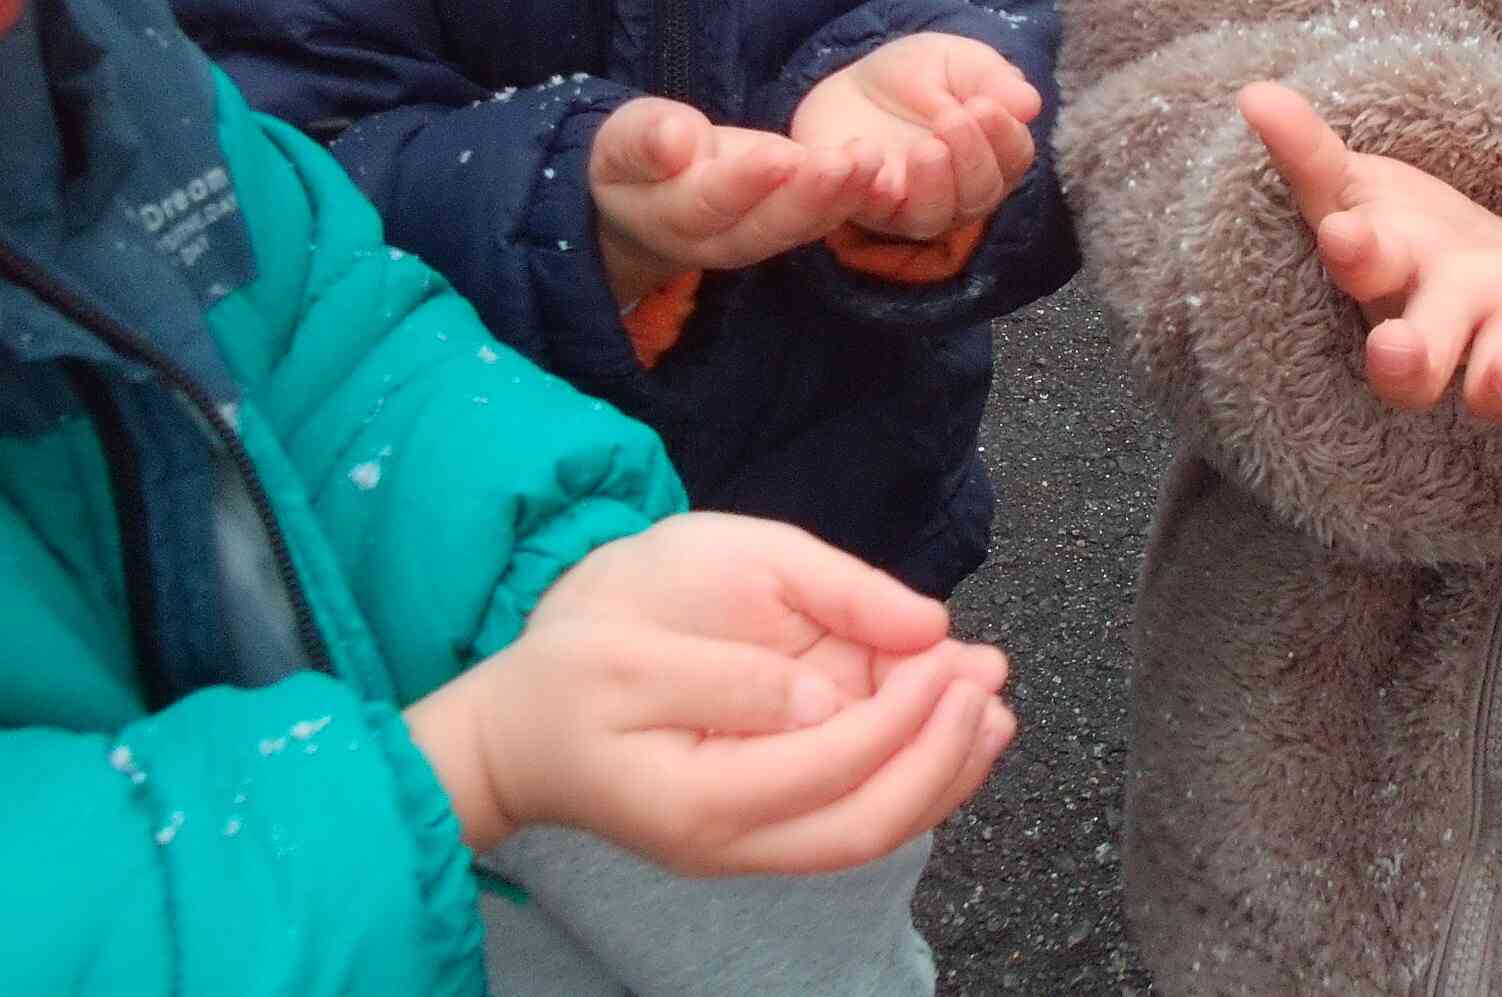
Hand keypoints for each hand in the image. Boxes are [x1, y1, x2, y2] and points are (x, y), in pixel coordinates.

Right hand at [408, 515, 1016, 874]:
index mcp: (702, 797)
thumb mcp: (629, 655)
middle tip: (992, 682)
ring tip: (993, 710)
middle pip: (866, 821)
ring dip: (938, 772)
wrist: (507, 741)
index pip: (834, 762)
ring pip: (864, 831)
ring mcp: (742, 846)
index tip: (950, 654)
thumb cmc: (559, 683)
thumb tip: (832, 698)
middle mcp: (731, 842)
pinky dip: (905, 779)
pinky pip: (845, 817)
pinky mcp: (750, 826)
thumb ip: (734, 677)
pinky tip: (940, 735)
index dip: (904, 712)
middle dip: (942, 754)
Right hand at [590, 98, 883, 306]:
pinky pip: (822, 217)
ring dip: (842, 196)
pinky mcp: (787, 221)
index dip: (747, 182)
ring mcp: (758, 235)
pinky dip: (854, 197)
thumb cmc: (631, 159)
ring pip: (802, 226)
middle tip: (848, 161)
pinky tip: (884, 170)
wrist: (643, 198)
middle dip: (811, 195)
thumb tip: (675, 141)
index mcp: (672, 217)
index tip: (781, 156)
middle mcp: (720, 239)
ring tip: (872, 159)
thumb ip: (644, 141)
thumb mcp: (621, 141)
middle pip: (768, 226)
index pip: (711, 202)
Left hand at [790, 34, 1040, 241]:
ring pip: (932, 217)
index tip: (985, 105)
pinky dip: (871, 190)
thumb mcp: (955, 61)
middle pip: (978, 195)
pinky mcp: (864, 207)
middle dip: (971, 159)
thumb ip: (991, 78)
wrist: (851, 85)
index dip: (1004, 135)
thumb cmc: (916, 76)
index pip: (1013, 158)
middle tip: (952, 119)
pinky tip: (869, 157)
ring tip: (927, 149)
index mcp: (990, 155)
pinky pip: (870, 211)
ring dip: (933, 186)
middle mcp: (958, 192)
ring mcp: (910, 205)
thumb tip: (1031, 104)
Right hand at [1240, 82, 1501, 422]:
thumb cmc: (1413, 237)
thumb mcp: (1358, 189)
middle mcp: (1442, 324)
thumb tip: (1253, 92)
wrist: (1497, 276)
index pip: (1359, 270)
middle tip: (1396, 354)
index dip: (1353, 256)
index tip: (1345, 234)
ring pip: (1499, 384)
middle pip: (1415, 363)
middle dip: (1406, 362)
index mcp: (1387, 278)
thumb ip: (1310, 151)